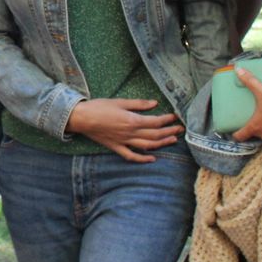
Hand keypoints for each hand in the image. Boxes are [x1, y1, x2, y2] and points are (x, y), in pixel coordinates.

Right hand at [65, 98, 183, 162]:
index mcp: (132, 120)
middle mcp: (130, 133)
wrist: (81, 118)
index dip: (167, 120)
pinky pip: (131, 156)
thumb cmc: (99, 107)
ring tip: (172, 140)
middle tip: (179, 129)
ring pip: (147, 146)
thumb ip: (138, 104)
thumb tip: (154, 104)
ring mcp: (124, 142)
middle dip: (169, 132)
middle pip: (155, 135)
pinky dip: (142, 159)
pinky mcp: (116, 147)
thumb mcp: (120, 102)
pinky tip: (152, 158)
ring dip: (161, 144)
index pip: (155, 122)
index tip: (175, 117)